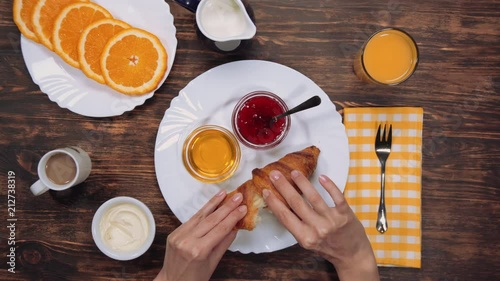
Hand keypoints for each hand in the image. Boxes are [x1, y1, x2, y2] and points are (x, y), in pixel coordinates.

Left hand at [155, 191, 246, 280]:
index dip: (233, 217)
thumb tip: (235, 227)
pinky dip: (203, 211)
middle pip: (211, 220)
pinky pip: (192, 220)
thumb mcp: (213, 263)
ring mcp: (179, 235)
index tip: (243, 208)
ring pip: (200, 216)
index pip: (220, 229)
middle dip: (226, 207)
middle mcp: (187, 241)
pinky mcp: (174, 232)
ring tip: (224, 193)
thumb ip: (224, 243)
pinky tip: (212, 203)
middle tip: (238, 196)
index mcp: (199, 251)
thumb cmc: (195, 278)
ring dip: (214, 203)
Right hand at [263, 170, 378, 280]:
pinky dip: (329, 185)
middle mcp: (317, 229)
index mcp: (305, 237)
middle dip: (283, 187)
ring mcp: (332, 220)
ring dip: (302, 182)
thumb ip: (297, 225)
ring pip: (314, 197)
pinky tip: (321, 177)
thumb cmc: (327, 248)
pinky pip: (336, 196)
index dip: (274, 203)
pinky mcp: (345, 214)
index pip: (285, 217)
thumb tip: (282, 205)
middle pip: (296, 203)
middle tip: (275, 174)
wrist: (352, 256)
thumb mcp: (308, 241)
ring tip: (294, 172)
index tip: (265, 190)